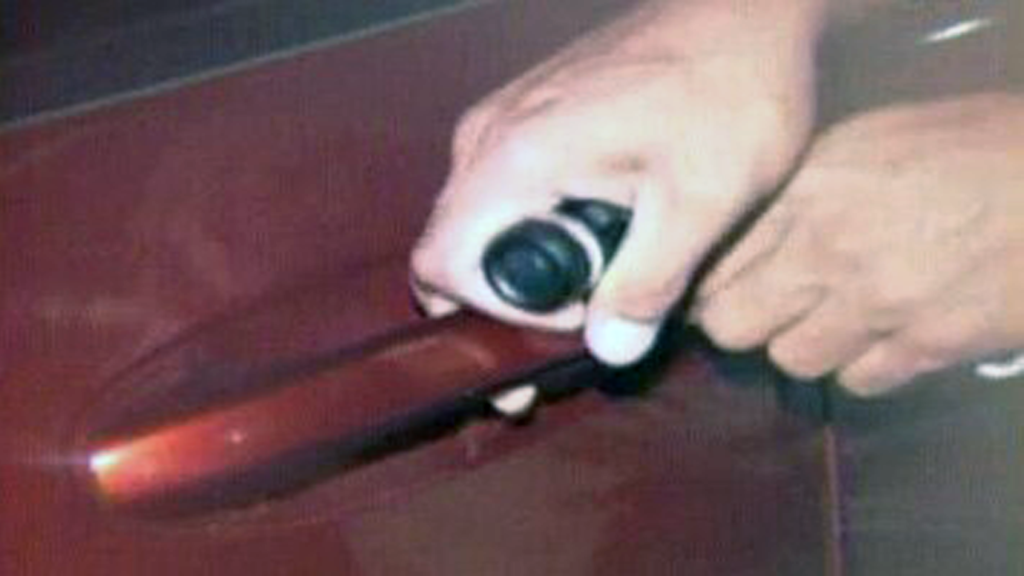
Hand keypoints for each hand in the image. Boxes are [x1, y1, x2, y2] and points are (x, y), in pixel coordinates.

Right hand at [412, 0, 822, 364]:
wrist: (746, 8)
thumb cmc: (731, 90)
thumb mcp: (701, 200)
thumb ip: (648, 283)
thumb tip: (610, 350)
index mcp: (516, 157)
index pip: (440, 264)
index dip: (492, 314)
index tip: (572, 314)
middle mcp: (489, 135)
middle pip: (450, 247)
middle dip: (502, 302)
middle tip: (583, 319)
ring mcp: (504, 116)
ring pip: (475, 219)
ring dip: (520, 266)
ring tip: (599, 277)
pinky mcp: (528, 110)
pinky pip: (501, 188)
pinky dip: (531, 228)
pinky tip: (600, 231)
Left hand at [698, 93, 1023, 395]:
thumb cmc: (978, 146)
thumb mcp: (873, 140)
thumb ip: (805, 186)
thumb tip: (752, 228)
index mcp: (810, 184)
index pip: (714, 256)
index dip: (708, 278)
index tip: (714, 285)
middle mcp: (825, 245)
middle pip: (731, 322)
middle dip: (738, 320)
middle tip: (762, 309)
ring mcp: (874, 301)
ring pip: (789, 358)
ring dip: (802, 344)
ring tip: (828, 320)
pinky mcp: (925, 345)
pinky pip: (857, 381)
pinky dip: (861, 367)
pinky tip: (881, 338)